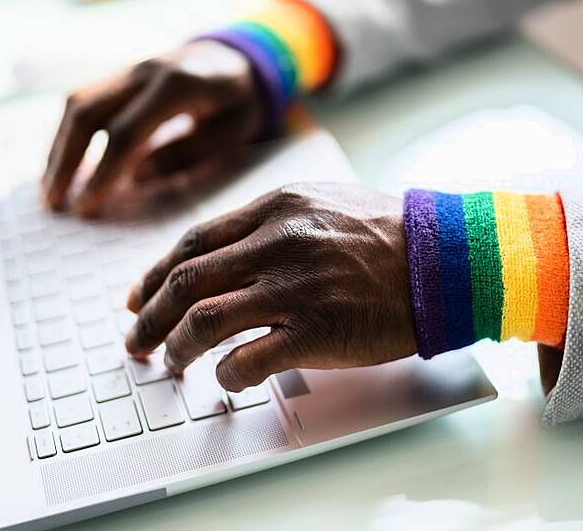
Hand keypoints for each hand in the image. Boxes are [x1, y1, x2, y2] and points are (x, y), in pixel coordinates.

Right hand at [41, 41, 264, 216]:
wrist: (241, 55)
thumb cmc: (239, 101)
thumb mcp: (231, 132)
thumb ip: (186, 154)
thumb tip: (133, 179)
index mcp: (177, 85)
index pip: (125, 133)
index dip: (101, 173)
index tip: (85, 208)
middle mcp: (145, 70)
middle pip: (87, 112)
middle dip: (64, 161)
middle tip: (53, 205)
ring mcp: (129, 67)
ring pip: (77, 102)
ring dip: (57, 148)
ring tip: (49, 190)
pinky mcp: (120, 74)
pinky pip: (83, 100)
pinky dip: (67, 135)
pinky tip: (61, 166)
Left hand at [124, 183, 417, 391]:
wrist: (446, 260)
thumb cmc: (389, 235)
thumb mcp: (323, 203)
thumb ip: (272, 220)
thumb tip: (223, 251)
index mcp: (275, 208)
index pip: (193, 243)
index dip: (155, 275)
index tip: (138, 298)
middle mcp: (277, 242)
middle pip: (186, 281)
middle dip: (149, 316)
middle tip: (137, 340)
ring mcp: (295, 287)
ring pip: (204, 320)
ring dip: (177, 348)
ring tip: (172, 364)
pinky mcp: (316, 330)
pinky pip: (248, 358)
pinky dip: (226, 374)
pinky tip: (227, 379)